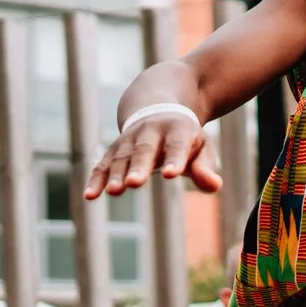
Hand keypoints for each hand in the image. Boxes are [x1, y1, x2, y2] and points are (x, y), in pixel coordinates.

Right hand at [84, 110, 219, 200]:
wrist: (158, 110)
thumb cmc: (185, 137)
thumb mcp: (201, 147)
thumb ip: (205, 166)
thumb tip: (215, 185)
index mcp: (177, 129)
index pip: (177, 145)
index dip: (175, 159)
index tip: (172, 173)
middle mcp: (150, 131)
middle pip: (144, 150)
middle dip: (139, 167)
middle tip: (135, 183)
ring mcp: (129, 140)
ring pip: (121, 158)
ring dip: (116, 174)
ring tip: (115, 191)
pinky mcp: (113, 151)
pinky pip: (102, 164)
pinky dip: (95, 179)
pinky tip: (90, 196)